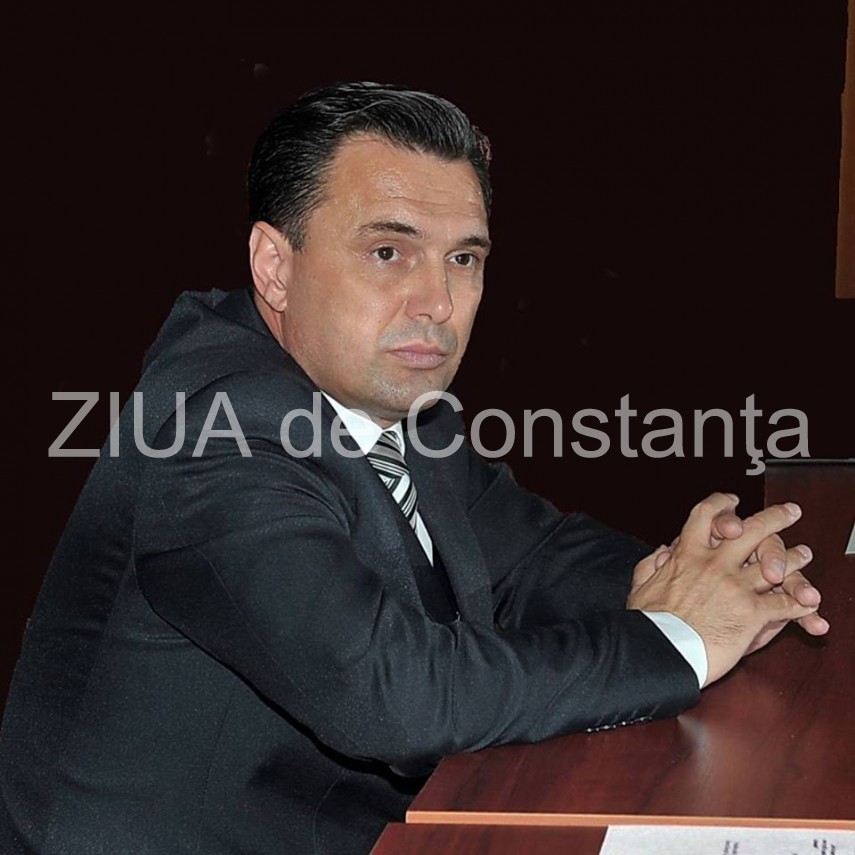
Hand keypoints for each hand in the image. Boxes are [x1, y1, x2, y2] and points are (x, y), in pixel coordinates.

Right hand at [628, 493, 826, 686]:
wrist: (661, 652)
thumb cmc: (649, 624)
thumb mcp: (641, 587)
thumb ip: (650, 566)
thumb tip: (663, 552)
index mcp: (686, 556)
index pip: (705, 516)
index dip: (722, 505)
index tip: (733, 502)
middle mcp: (714, 565)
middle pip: (751, 530)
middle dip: (775, 518)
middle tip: (790, 512)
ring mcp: (734, 587)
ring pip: (775, 564)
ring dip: (793, 559)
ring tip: (804, 554)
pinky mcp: (750, 613)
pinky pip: (783, 603)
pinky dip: (799, 603)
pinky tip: (807, 603)